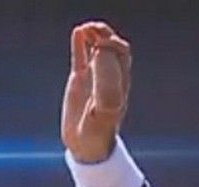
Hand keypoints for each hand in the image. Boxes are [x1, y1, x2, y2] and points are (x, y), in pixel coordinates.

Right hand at [61, 21, 130, 163]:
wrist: (86, 145)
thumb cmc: (98, 131)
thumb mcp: (104, 108)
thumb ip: (105, 81)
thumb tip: (101, 53)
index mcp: (120, 81)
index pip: (121, 53)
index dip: (112, 44)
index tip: (99, 46)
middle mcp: (109, 76)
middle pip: (111, 46)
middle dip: (104, 34)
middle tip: (92, 30)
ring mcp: (94, 77)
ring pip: (96, 49)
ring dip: (93, 36)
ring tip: (84, 28)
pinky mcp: (80, 80)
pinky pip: (81, 58)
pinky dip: (79, 45)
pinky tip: (77, 33)